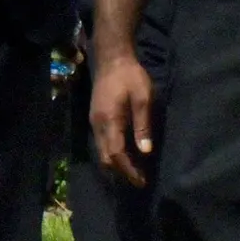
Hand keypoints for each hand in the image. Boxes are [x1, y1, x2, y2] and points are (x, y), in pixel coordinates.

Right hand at [90, 53, 154, 187]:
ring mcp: (94, 121)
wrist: (111, 59)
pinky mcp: (95, 118)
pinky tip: (124, 154)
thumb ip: (143, 124)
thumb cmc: (130, 76)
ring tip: (133, 171)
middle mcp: (98, 124)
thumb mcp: (143, 97)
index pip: (116, 154)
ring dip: (115, 164)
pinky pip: (101, 143)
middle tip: (138, 180)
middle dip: (121, 172)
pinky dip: (111, 153)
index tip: (141, 181)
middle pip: (105, 157)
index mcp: (110, 120)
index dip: (128, 170)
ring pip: (101, 151)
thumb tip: (145, 151)